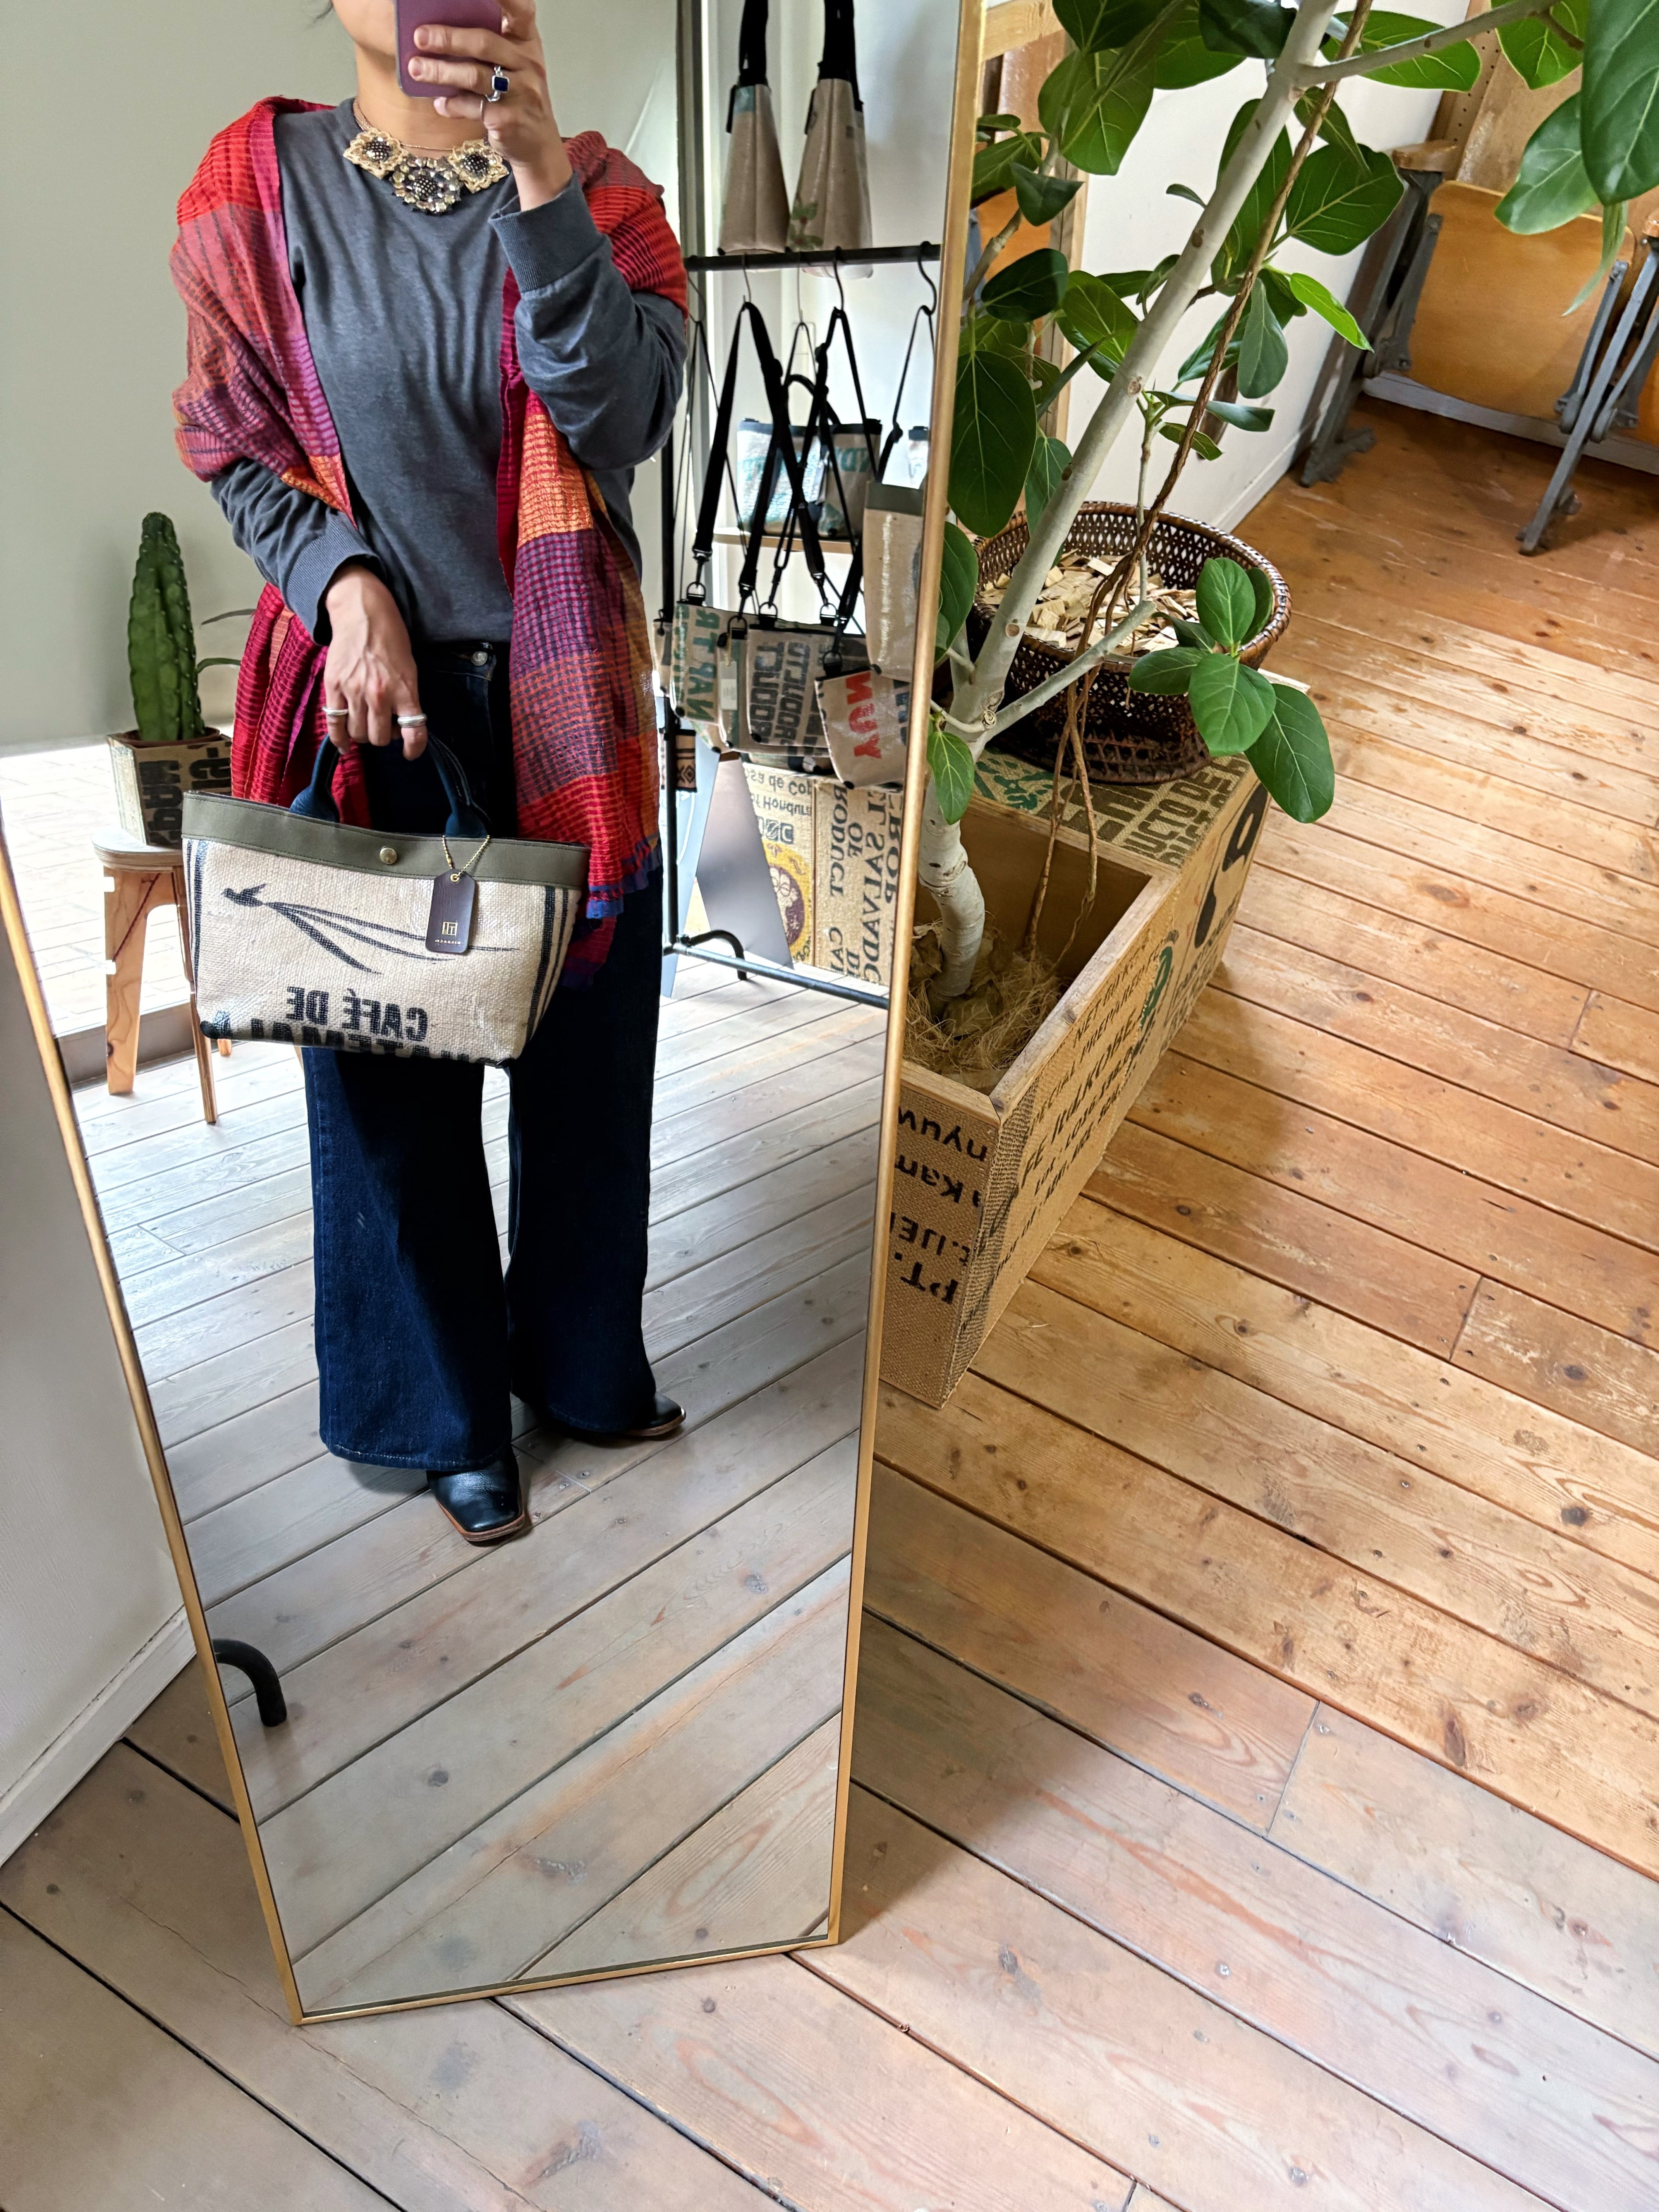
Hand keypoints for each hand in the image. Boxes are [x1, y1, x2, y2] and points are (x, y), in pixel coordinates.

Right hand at [322, 565, 425, 757]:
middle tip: (385, 725)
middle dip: (385, 736)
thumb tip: (399, 726)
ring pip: (358, 734)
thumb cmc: (391, 639)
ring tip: (366, 724)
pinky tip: (344, 745)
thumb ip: (406, 698)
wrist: (362, 613)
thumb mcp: (409, 669)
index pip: (414, 732)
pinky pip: (335, 723)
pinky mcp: (334, 686)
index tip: (410, 752)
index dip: (414, 748)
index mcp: (404, 689)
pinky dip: (340, 739)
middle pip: (380, 738)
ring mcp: (354, 691)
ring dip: (364, 735)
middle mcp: (379, 694)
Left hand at [412, 3, 572, 209]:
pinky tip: (440, 104)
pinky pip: (473, 107)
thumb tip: (440, 27)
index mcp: (527, 42)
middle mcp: (528, 64)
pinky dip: (452, 105)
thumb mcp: (513, 64)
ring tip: (416, 69)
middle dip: (449, 38)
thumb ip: (489, 43)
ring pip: (475, 76)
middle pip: (485, 43)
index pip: (521, 9)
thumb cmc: (518, 97)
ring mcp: (522, 93)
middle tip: (420, 36)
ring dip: (441, 72)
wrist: (537, 145)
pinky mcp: (509, 120)